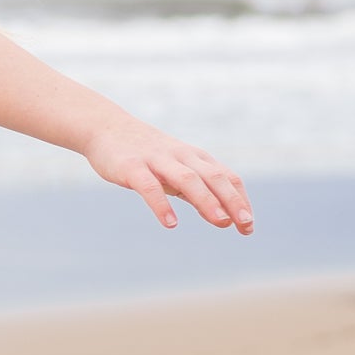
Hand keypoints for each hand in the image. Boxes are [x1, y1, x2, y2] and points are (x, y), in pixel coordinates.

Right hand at [83, 119, 253, 232]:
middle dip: (232, 200)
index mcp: (194, 158)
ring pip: (187, 179)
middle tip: (245, 224)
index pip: (226, 177)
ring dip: (207, 200)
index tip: (248, 227)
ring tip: (221, 222)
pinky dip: (161, 205)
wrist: (106, 127)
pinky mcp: (131, 167)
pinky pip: (149, 186)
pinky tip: (170, 224)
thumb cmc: (145, 154)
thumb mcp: (175, 169)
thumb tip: (223, 217)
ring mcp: (156, 160)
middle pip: (213, 177)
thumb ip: (197, 191)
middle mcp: (181, 156)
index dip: (240, 201)